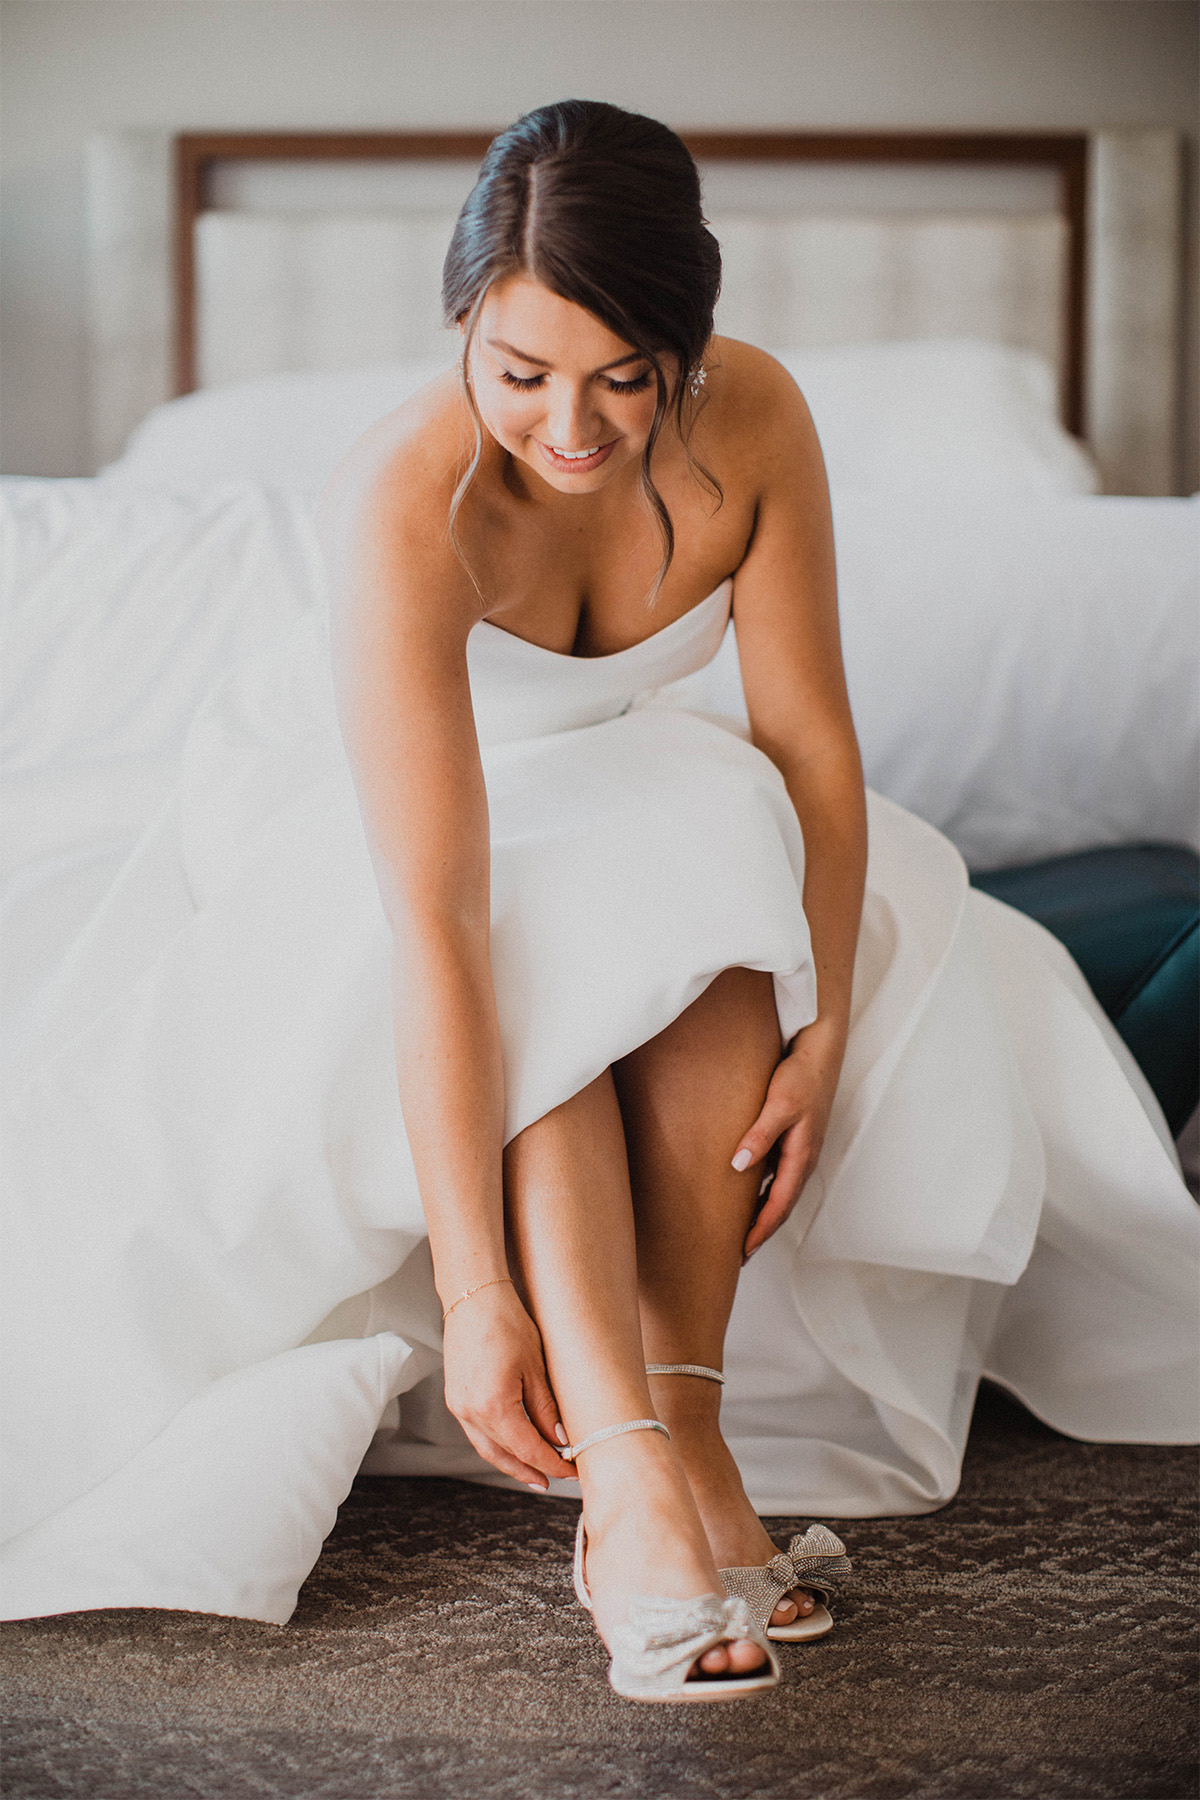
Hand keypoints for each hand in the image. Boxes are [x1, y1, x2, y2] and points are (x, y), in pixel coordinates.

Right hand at [441, 1280, 573, 1489]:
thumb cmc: (507, 1323)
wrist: (473, 1297)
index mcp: (494, 1406)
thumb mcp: (535, 1366)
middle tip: (555, 1481)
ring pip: (488, 1449)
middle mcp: (471, 1412)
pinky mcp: (455, 1398)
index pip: (528, 1449)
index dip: (551, 1465)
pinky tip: (512, 1447)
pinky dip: (497, 1445)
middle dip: (531, 1471)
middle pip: (505, 1456)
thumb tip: (560, 1440)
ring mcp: (459, 1407)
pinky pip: (478, 1434)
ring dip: (512, 1463)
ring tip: (535, 1474)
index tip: (571, 1472)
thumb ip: (546, 1408)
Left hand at [731, 1016, 844, 1259]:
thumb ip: (760, 1136)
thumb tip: (738, 1167)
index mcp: (801, 1156)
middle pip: (782, 1205)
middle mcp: (803, 1159)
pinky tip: (749, 1191)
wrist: (820, 1051)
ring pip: (781, 1192)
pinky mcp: (795, 1138)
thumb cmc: (802, 1076)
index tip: (743, 1251)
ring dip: (764, 1213)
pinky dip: (765, 1191)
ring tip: (743, 1230)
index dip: (761, 1230)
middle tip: (740, 1253)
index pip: (779, 1205)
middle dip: (763, 1231)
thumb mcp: (779, 1105)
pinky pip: (779, 1174)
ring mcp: (801, 1149)